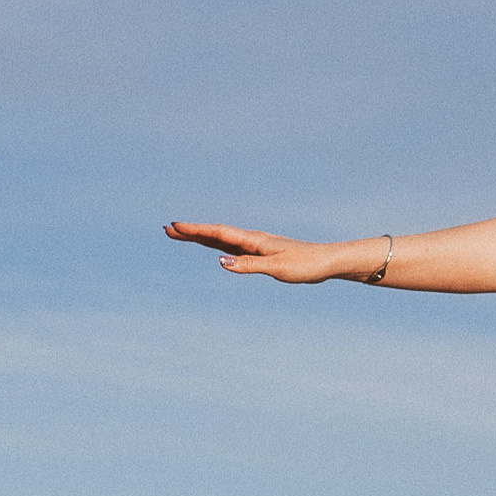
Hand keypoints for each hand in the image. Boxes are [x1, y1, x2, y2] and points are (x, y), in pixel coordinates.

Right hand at [164, 220, 366, 282]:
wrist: (328, 261)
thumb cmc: (305, 265)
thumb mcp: (277, 268)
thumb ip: (248, 265)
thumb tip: (220, 261)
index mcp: (253, 241)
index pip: (218, 233)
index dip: (195, 230)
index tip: (174, 226)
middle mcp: (252, 239)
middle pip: (215, 234)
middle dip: (191, 232)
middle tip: (167, 229)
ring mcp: (257, 245)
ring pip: (223, 239)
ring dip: (202, 236)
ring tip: (181, 235)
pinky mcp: (263, 252)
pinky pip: (233, 246)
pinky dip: (217, 243)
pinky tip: (214, 246)